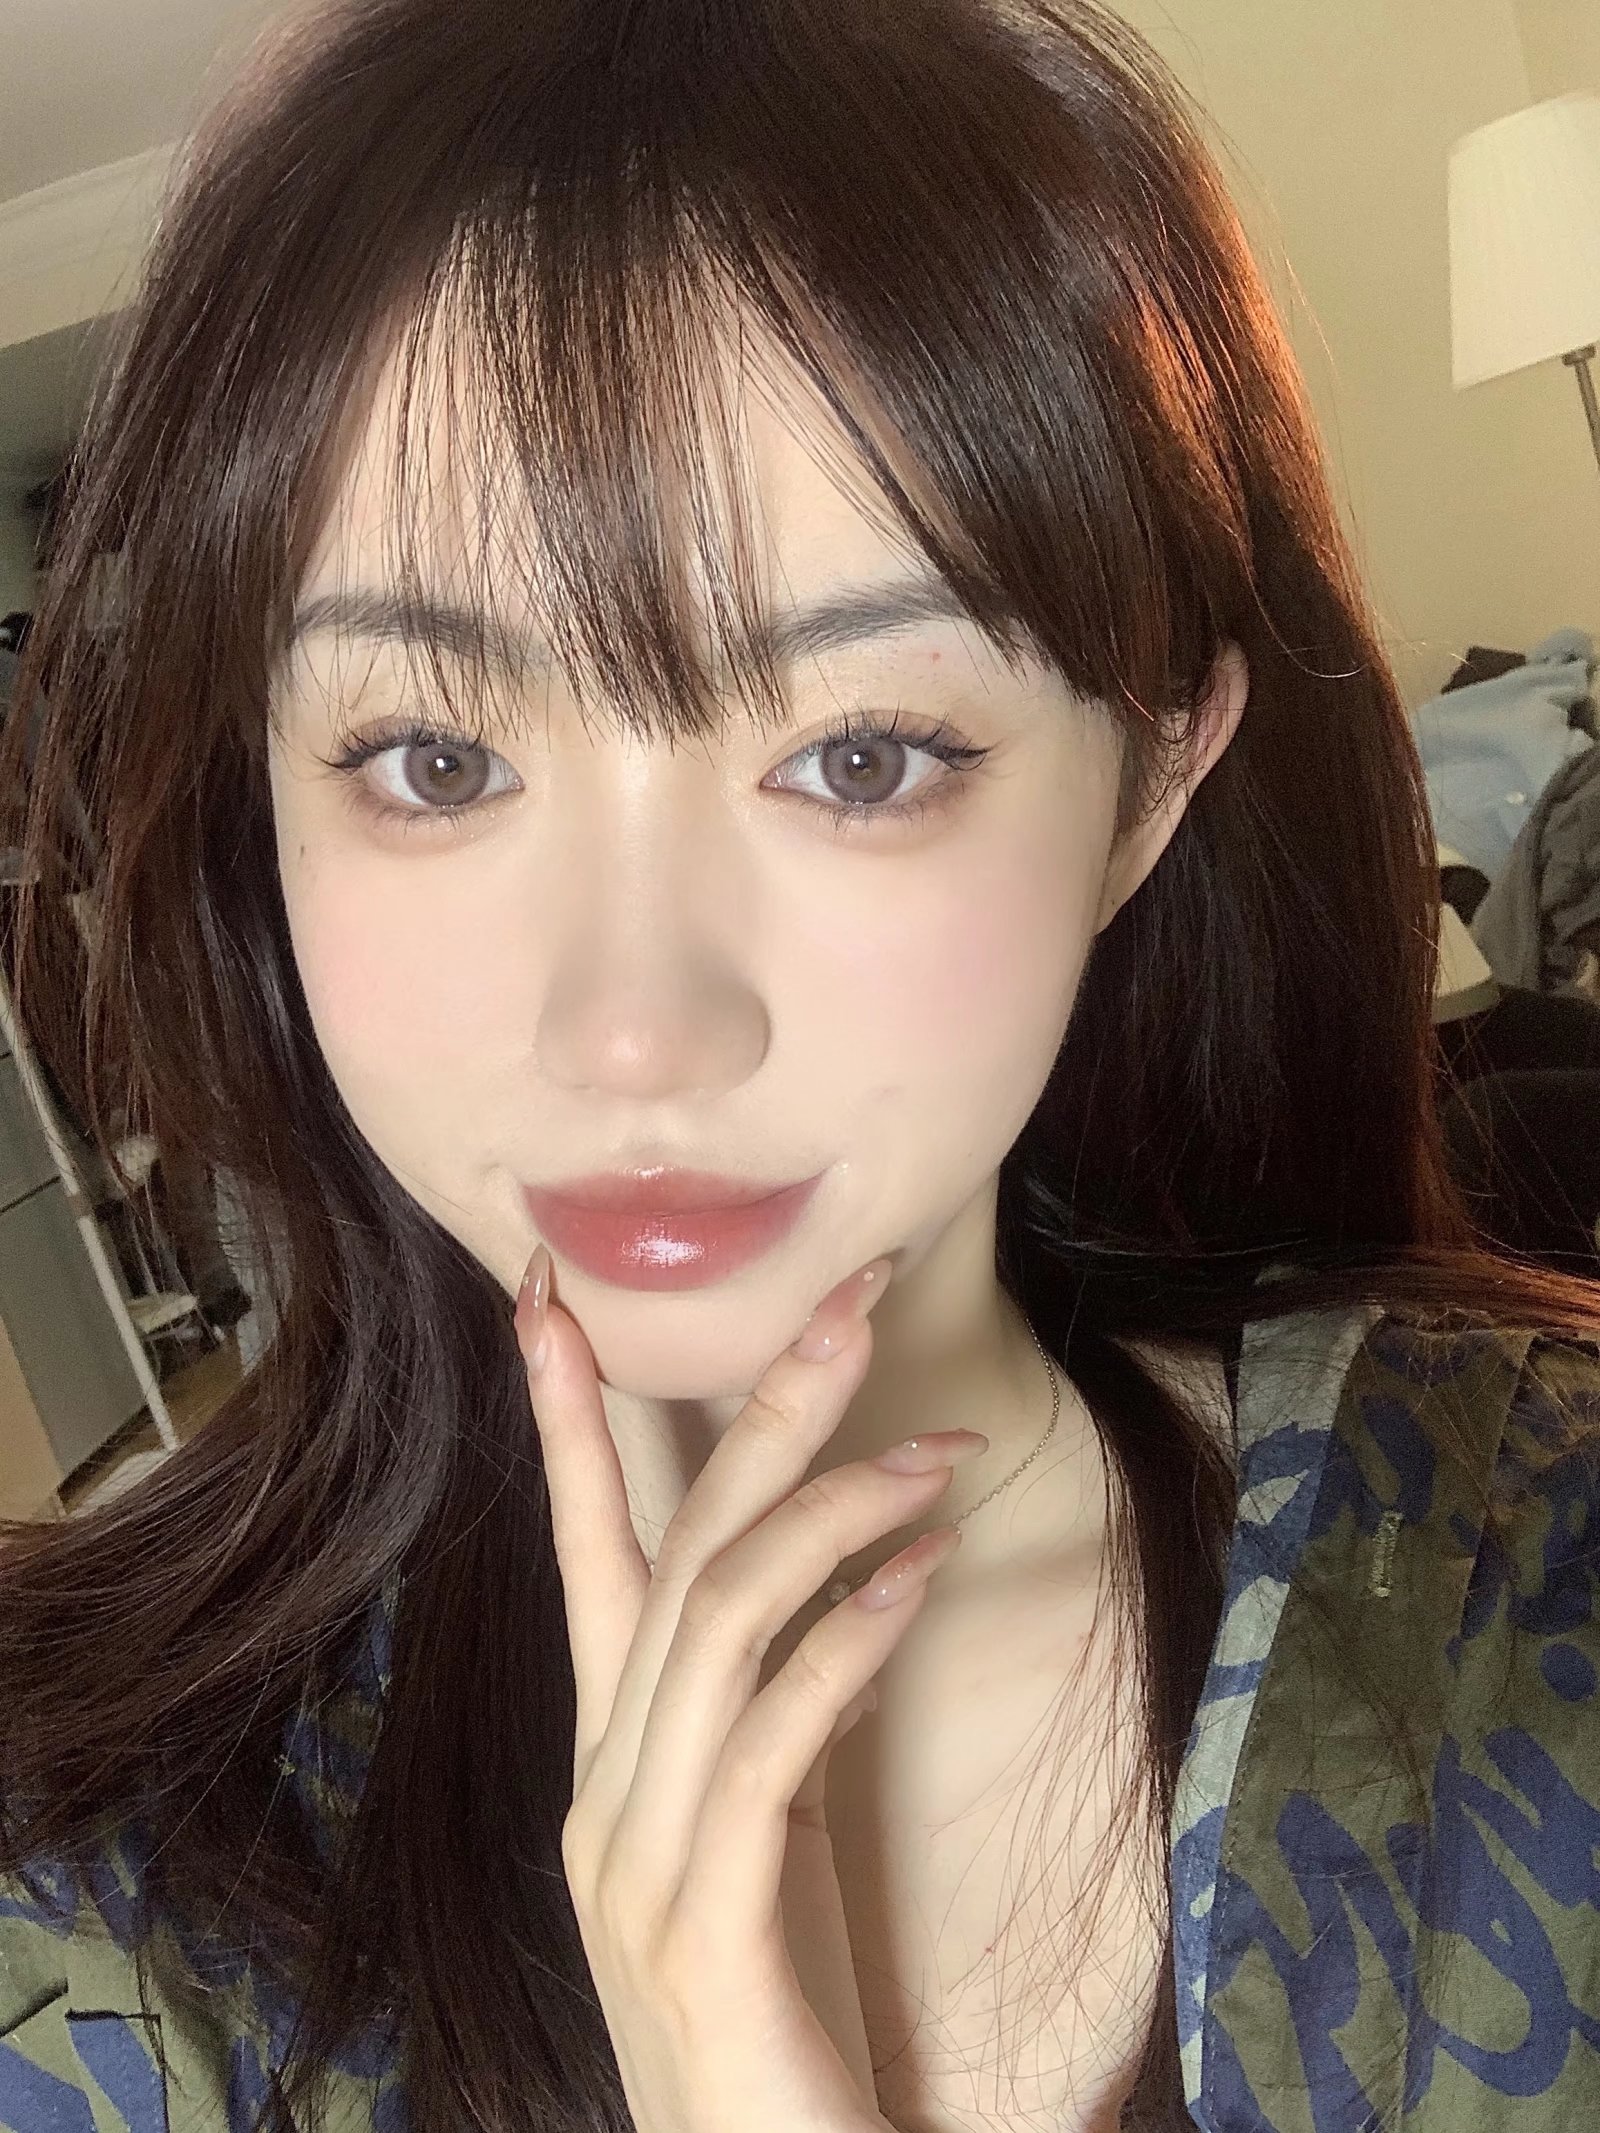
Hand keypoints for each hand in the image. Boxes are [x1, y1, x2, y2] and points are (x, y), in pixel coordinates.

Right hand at [515, 1247, 983, 2132]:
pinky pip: (768, 1744)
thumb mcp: (774, 1843)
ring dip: (835, 1516)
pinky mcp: (697, 1928)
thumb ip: (780, 1722)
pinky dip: (842, 1643)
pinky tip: (913, 1580)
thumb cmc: (780, 2020)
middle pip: (673, 1554)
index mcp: (613, 1761)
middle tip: (843, 1300)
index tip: (554, 1297)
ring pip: (717, 1625)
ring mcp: (635, 1861)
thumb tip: (848, 1592)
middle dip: (758, 1414)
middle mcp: (603, 1792)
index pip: (585, 1554)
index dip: (565, 1419)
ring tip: (940, 1456)